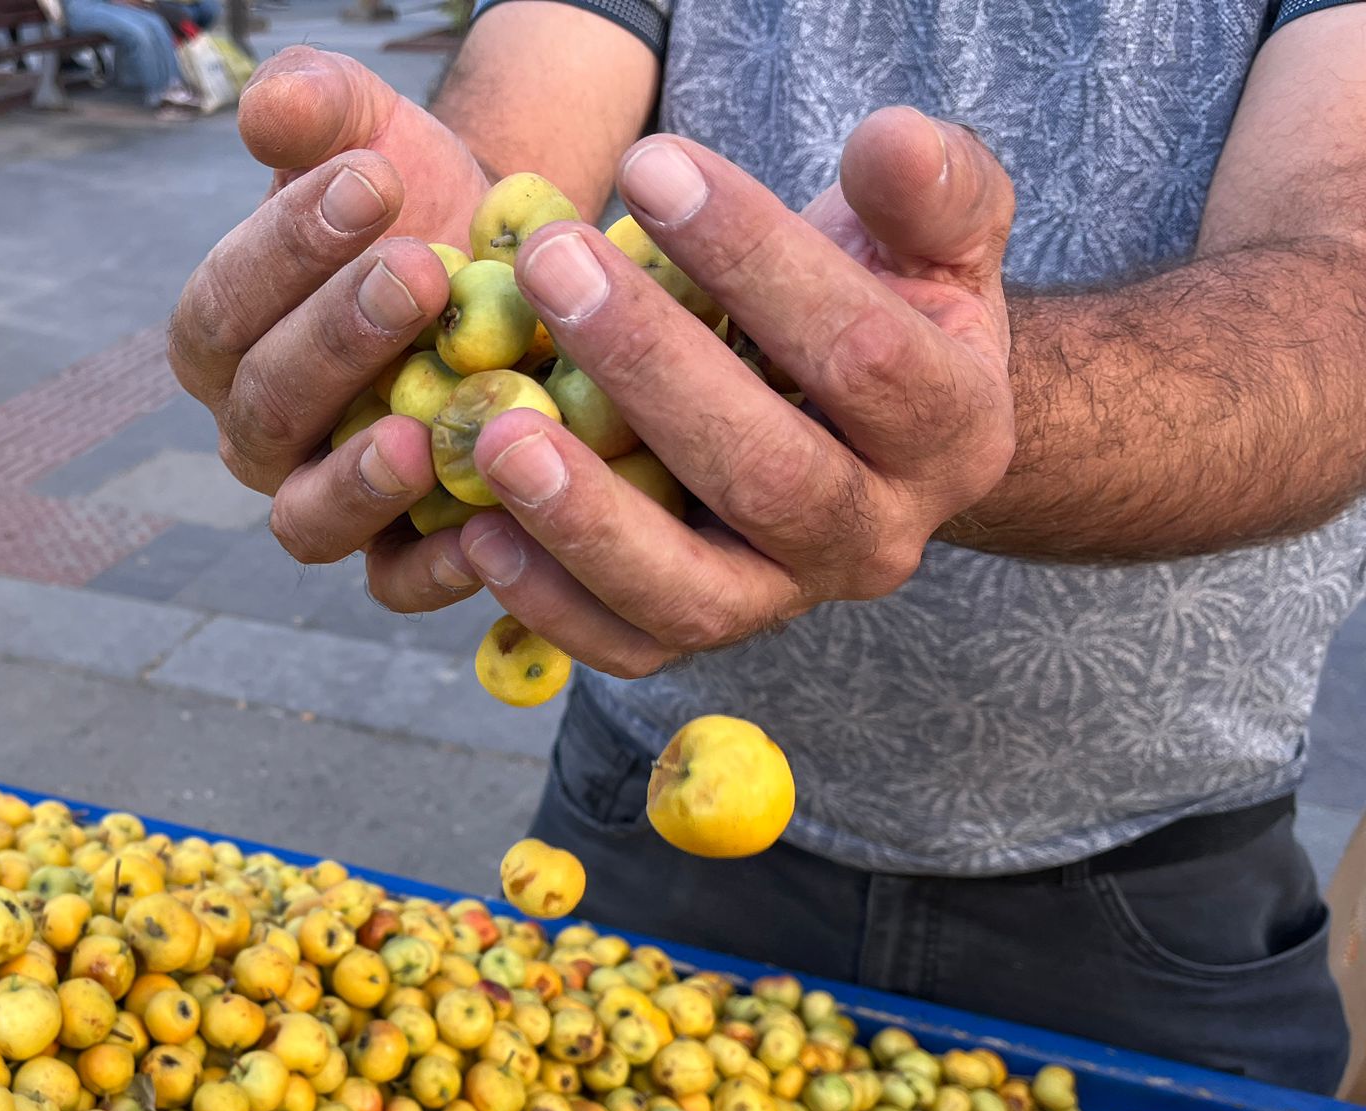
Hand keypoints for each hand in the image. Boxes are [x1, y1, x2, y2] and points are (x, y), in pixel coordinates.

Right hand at [168, 47, 491, 568]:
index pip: (224, 304)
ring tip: (416, 436)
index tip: (372, 178)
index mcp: (225, 338)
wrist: (506, 267)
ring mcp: (325, 502)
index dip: (285, 247)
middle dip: (333, 342)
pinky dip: (434, 570)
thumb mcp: (369, 134)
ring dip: (355, 482)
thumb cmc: (416, 200)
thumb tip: (272, 110)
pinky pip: (395, 585)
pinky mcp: (401, 554)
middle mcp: (260, 434)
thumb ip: (316, 108)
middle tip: (417, 273)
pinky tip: (492, 525)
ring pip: (306, 519)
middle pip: (262, 410)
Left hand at [371, 107, 1017, 675]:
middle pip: (766, 476)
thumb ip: (928, 186)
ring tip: (495, 432)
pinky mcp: (702, 634)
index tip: (649, 162)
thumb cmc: (880, 300)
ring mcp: (786, 601)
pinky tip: (475, 530)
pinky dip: (546, 601)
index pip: (861, 350)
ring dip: (587, 518)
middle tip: (550, 264)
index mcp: (956, 430)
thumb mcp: (929, 233)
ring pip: (691, 592)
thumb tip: (890, 141)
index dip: (755, 255)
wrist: (861, 419)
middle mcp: (880, 538)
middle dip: (649, 365)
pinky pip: (626, 647)